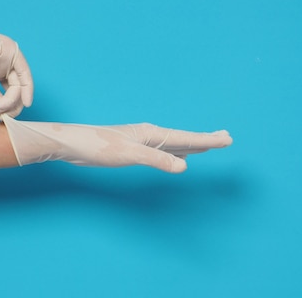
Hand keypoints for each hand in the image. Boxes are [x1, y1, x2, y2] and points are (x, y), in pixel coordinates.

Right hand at [0, 7, 33, 118]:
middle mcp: (6, 61)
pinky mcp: (12, 51)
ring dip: (14, 100)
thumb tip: (2, 111)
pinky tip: (24, 102)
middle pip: (17, 87)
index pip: (9, 88)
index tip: (0, 117)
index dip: (7, 104)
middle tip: (5, 117)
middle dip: (13, 105)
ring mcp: (10, 56)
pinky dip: (26, 88)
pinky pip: (23, 72)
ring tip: (3, 111)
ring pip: (20, 82)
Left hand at [2, 115, 232, 172]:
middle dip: (205, 139)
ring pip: (175, 144)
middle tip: (226, 138)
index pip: (187, 137)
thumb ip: (157, 159)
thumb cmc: (99, 147)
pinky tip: (178, 157)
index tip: (227, 139)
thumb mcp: (130, 154)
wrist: (73, 144)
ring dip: (193, 145)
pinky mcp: (134, 149)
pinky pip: (163, 150)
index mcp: (152, 133)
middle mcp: (150, 135)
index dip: (208, 140)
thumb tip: (184, 167)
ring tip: (208, 145)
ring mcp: (142, 141)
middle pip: (184, 137)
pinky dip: (176, 152)